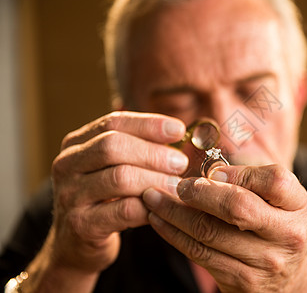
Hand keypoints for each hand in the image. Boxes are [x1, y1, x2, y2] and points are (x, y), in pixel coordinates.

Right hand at [49, 111, 187, 272]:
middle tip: (180, 163)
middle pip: (113, 146)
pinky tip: (164, 207)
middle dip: (153, 153)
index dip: (148, 124)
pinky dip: (150, 207)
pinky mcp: (82, 225)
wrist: (75, 243)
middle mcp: (67, 165)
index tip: (178, 129)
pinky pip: (124, 211)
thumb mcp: (112, 167)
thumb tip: (177, 135)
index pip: (112, 123)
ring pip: (121, 178)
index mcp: (76, 144)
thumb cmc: (104, 198)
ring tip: (177, 186)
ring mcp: (71, 195)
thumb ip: (136, 148)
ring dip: (156, 180)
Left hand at [143, 164, 306, 291]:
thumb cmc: (273, 227)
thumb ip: (250, 181)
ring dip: (173, 212)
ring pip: (209, 232)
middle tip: (174, 184)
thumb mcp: (275, 201)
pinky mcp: (242, 281)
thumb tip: (207, 175)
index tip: (211, 173)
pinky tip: (160, 221)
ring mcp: (265, 262)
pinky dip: (174, 235)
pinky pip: (200, 254)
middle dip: (198, 193)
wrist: (286, 279)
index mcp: (297, 206)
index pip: (273, 180)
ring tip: (153, 198)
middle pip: (237, 207)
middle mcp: (288, 234)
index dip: (238, 173)